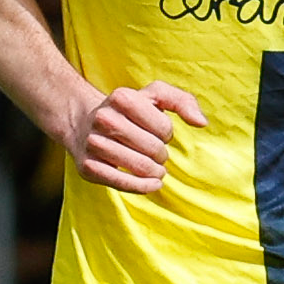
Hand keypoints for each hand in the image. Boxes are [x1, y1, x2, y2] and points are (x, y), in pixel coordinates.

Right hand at [67, 80, 206, 193]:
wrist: (82, 123)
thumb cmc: (127, 111)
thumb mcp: (154, 96)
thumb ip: (182, 101)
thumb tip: (201, 122)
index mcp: (122, 97)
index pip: (164, 127)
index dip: (167, 133)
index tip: (157, 132)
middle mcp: (104, 118)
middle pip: (153, 149)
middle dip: (161, 155)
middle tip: (156, 153)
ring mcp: (93, 143)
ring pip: (140, 167)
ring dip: (155, 171)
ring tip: (153, 167)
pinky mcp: (88, 166)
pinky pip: (123, 184)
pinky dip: (143, 187)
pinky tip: (153, 183)